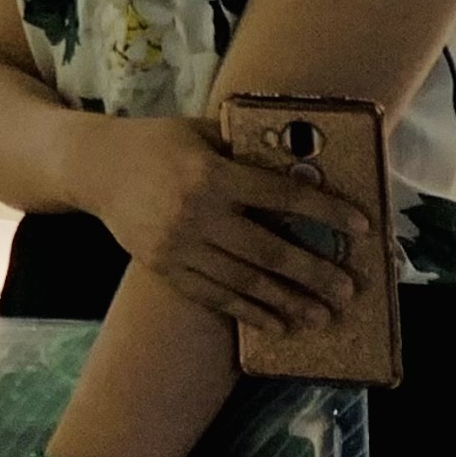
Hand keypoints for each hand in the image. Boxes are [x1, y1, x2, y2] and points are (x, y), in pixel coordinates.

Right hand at [70, 114, 368, 331]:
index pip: (281, 195)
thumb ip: (243, 148)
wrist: (92, 167)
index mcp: (211, 172)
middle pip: (268, 249)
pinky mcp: (164, 266)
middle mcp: (196, 211)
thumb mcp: (199, 132)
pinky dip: (247, 312)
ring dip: (288, 301)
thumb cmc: (155, 142)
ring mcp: (178, 244)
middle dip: (314, 271)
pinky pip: (212, 295)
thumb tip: (301, 164)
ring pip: (244, 279)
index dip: (325, 210)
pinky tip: (276, 324)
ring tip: (323, 317)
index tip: (362, 226)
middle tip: (348, 289)